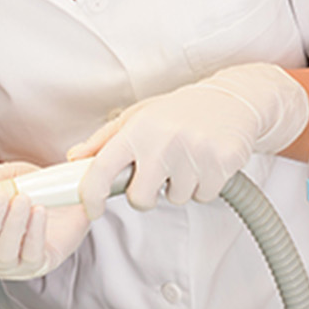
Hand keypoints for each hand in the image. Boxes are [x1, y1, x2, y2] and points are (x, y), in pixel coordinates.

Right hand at [0, 162, 90, 280]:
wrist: (67, 197)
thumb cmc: (30, 187)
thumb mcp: (10, 175)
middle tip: (0, 197)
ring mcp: (8, 264)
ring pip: (4, 253)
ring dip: (13, 224)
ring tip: (23, 199)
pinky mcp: (34, 266)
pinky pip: (30, 255)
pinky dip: (34, 233)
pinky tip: (39, 212)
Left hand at [67, 63, 308, 214]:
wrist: (233, 99)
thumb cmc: (180, 110)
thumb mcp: (140, 116)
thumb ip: (105, 139)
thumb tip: (75, 158)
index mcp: (138, 129)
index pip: (102, 169)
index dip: (91, 195)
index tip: (92, 209)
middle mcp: (163, 141)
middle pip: (140, 199)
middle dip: (145, 195)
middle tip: (157, 175)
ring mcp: (194, 154)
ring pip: (176, 198)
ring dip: (180, 186)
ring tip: (187, 159)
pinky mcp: (221, 164)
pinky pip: (203, 196)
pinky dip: (204, 186)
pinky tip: (205, 162)